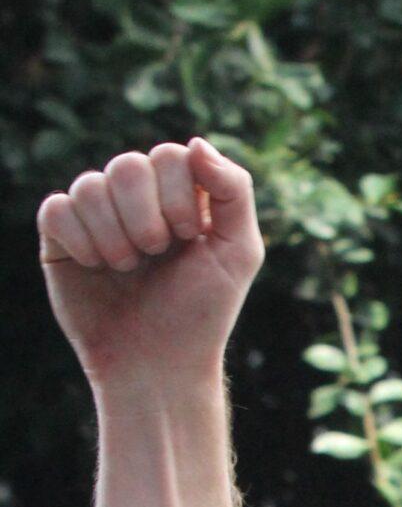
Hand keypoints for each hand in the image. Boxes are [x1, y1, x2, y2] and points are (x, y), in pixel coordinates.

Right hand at [38, 137, 263, 393]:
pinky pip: (57, 208)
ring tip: (128, 269)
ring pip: (91, 186)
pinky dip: (81, 239)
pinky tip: (98, 267)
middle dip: (147, 218)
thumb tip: (197, 142)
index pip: (170, 155)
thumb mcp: (238, 252)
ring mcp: (97, 216)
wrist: (158, 365)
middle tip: (156, 254)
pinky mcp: (62, 238)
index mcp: (179, 196)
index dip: (177, 196)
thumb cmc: (201, 313)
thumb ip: (233, 190)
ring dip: (115, 235)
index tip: (189, 238)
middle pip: (128, 166)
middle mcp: (136, 200)